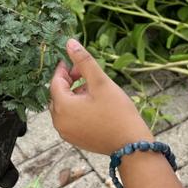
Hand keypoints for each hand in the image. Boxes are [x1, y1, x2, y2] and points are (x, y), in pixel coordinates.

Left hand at [48, 39, 151, 154]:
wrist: (131, 145)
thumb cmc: (117, 112)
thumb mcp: (100, 82)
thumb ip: (84, 61)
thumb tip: (69, 42)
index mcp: (62, 107)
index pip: (55, 82)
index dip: (64, 69)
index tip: (75, 60)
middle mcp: (59, 122)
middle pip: (58, 95)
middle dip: (69, 82)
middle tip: (86, 74)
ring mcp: (66, 133)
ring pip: (64, 107)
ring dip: (74, 95)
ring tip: (93, 90)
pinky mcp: (74, 139)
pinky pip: (69, 119)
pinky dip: (76, 109)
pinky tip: (93, 105)